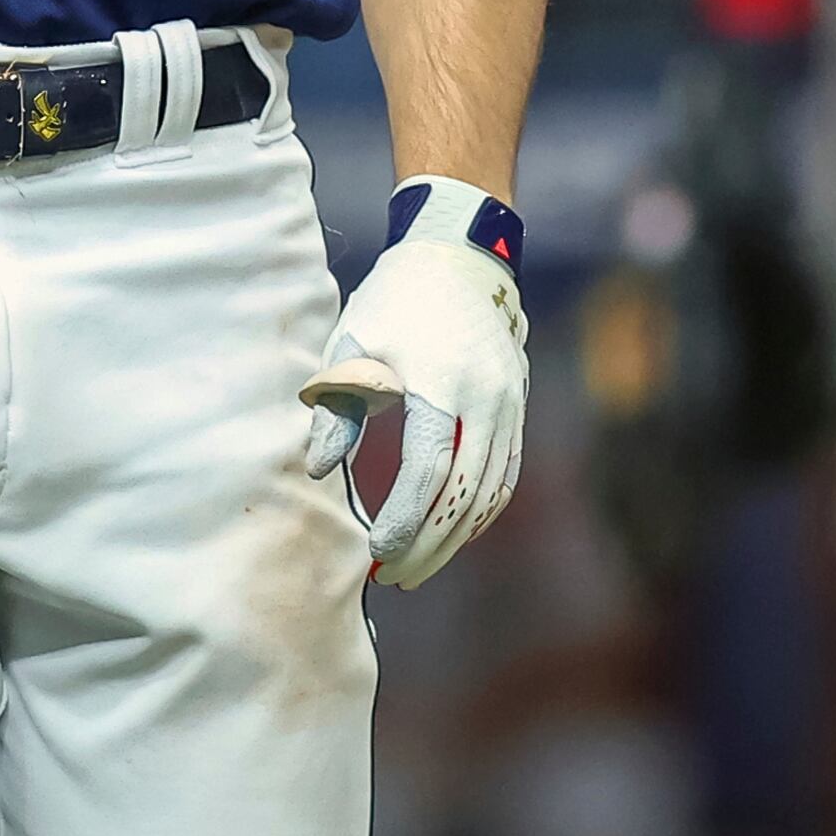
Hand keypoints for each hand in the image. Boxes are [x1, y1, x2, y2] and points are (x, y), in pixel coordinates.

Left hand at [303, 175, 528, 587]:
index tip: (375, 551)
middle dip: (429, 544)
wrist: (459, 258)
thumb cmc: (394, 301)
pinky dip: (481, 512)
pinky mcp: (517, 409)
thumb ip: (336, 405)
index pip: (428, 470)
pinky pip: (506, 475)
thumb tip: (318, 469)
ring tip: (416, 565)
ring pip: (491, 493)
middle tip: (392, 577)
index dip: (404, 519)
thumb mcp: (353, 342)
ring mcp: (509, 405)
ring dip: (455, 538)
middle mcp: (484, 399)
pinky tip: (451, 532)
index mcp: (439, 383)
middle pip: (465, 494)